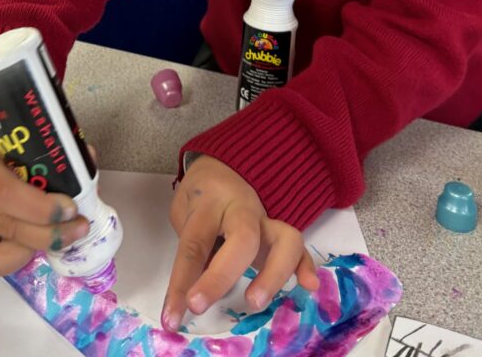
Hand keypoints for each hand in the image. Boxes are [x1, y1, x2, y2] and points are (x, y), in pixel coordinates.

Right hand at [0, 104, 89, 279]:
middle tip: (78, 226)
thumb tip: (87, 164)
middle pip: (5, 227)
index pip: (5, 193)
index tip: (71, 207)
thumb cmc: (8, 127)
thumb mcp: (32, 128)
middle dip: (48, 235)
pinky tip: (35, 240)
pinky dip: (13, 259)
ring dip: (32, 249)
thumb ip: (58, 148)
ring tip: (59, 235)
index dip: (41, 209)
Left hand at [161, 155, 318, 330]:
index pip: (195, 244)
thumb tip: (192, 296)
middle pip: (241, 238)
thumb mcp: (184, 214)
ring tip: (254, 302)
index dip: (182, 281)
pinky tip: (309, 286)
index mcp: (210, 203)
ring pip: (283, 240)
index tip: (172, 316)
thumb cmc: (200, 196)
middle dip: (221, 276)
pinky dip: (306, 266)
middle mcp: (242, 210)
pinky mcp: (281, 232)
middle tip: (199, 306)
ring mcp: (267, 220)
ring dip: (272, 275)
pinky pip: (299, 247)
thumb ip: (192, 250)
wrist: (225, 166)